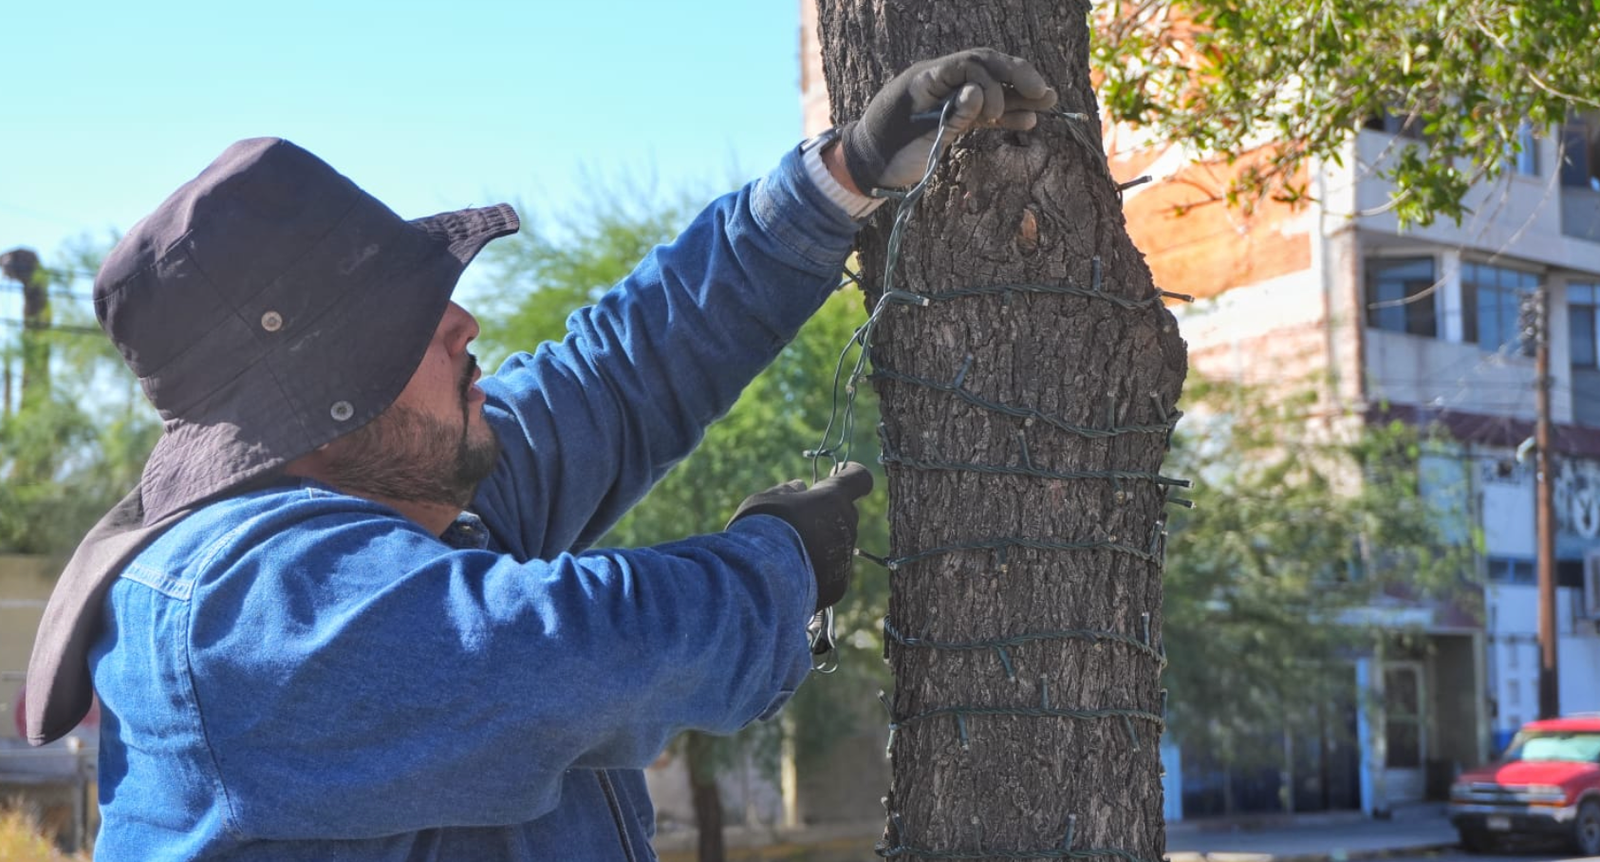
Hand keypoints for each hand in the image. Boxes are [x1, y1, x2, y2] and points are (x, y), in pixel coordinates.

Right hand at [729, 463, 873, 611]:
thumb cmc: (763, 529)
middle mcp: (846, 525)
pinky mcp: (838, 585)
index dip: (852, 473)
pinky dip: (816, 571)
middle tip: (800, 520)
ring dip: (820, 543)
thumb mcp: (768, 499)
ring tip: (788, 553)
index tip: (841, 473)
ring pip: (838, 543)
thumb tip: (800, 488)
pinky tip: (791, 575)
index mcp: (833, 497)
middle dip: (829, 513)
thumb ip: (787, 491)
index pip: (859, 478)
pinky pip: (831, 572)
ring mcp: (845, 557)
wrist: (762, 578)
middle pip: (846, 512)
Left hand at [839, 48, 1057, 190]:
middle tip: (1044, 91)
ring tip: (1049, 101)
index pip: (968, 64)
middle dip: (1016, 77)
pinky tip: (1028, 122)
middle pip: (984, 68)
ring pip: (989, 88)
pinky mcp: (952, 115)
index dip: (991, 81)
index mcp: (926, 78)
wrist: (868, 166)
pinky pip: (984, 110)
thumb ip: (951, 115)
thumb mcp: (919, 136)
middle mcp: (939, 81)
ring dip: (1018, 95)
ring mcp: (948, 97)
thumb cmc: (888, 152)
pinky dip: (1006, 116)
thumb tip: (982, 93)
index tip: (996, 111)